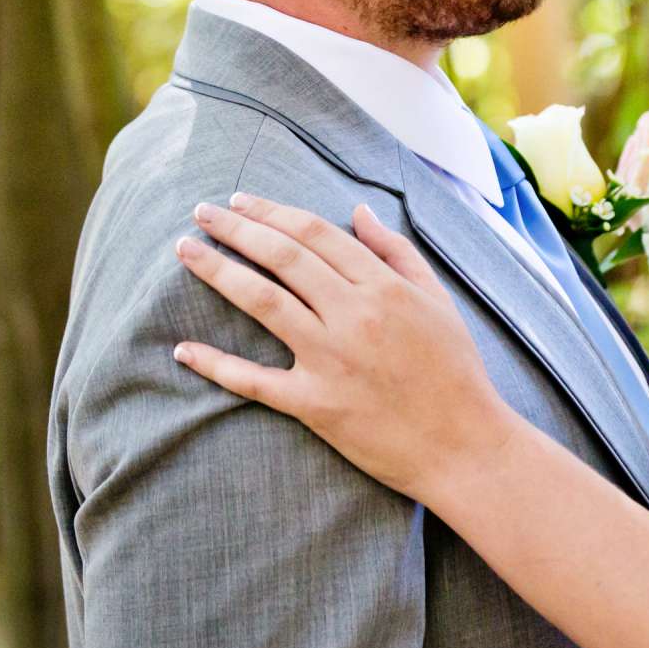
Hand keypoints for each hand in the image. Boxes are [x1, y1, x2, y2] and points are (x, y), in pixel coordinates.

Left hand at [171, 194, 513, 502]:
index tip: (239, 201)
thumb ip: (397, 252)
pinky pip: (255, 381)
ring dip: (217, 271)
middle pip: (283, 256)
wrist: (465, 446)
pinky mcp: (315, 405)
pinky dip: (215, 365)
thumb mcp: (437, 301)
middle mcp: (354, 315)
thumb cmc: (456, 372)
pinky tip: (183, 349)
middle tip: (201, 212)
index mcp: (384, 286)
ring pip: (262, 301)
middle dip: (235, 228)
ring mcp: (331, 359)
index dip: (271, 211)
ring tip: (185, 250)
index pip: (315, 233)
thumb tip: (358, 211)